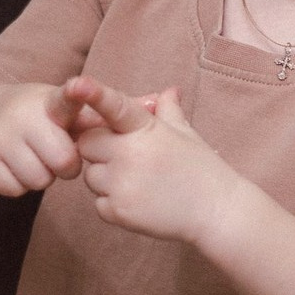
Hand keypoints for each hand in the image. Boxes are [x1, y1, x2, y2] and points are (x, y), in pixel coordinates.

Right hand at [0, 82, 93, 199]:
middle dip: (65, 167)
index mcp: (52, 103)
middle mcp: (25, 115)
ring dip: (42, 178)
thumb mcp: (63, 111)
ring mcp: (1, 135)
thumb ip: (93, 119)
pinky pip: (13, 190)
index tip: (78, 85)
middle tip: (55, 154)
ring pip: (38, 181)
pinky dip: (19, 186)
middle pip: (63, 162)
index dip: (77, 92)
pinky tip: (16, 166)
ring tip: (35, 158)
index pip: (66, 98)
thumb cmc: (39, 117)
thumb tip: (138, 114)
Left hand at [67, 75, 241, 242]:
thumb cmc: (202, 169)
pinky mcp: (118, 212)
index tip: (78, 83)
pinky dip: (112, 204)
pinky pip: (98, 203)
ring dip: (105, 178)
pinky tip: (139, 201)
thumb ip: (168, 109)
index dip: (95, 94)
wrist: (217, 212)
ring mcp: (122, 184)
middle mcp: (129, 153)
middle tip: (124, 157)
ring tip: (137, 182)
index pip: (115, 106)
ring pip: (90, 176)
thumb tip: (168, 90)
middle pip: (87, 143)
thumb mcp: (186, 133)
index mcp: (146, 128)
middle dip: (99, 148)